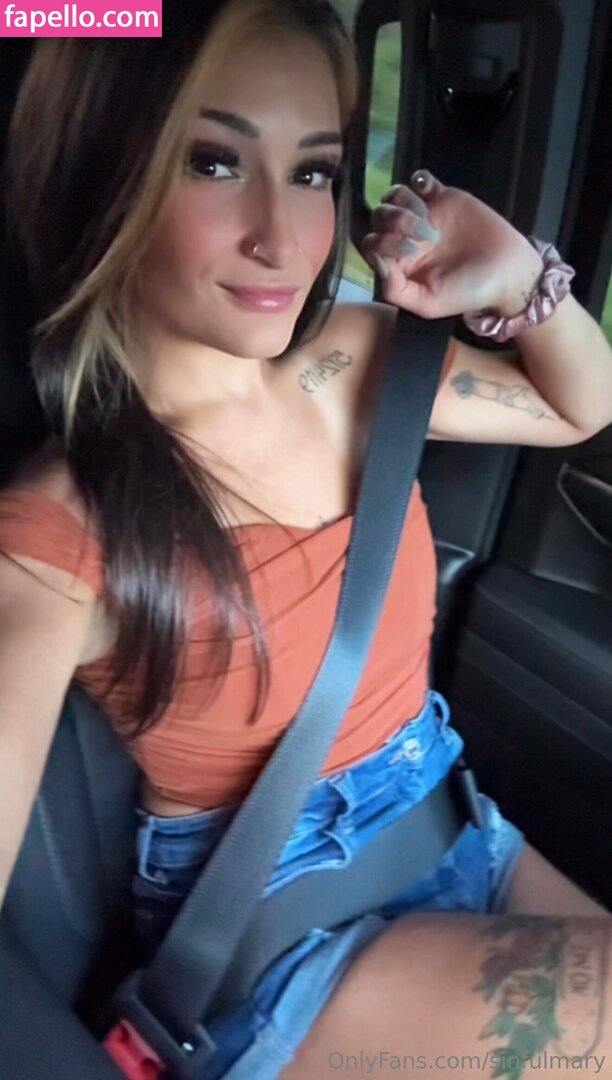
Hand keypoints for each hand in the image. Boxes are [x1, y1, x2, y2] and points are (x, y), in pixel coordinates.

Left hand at [359, 171, 544, 318]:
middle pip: (378, 217)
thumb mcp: (428, 304)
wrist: (507, 272)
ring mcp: (422, 214)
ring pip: (393, 196)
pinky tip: (431, 192)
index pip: (371, 245)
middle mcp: (405, 238)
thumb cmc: (467, 292)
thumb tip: (377, 262)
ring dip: (403, 202)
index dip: (382, 244)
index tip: (410, 252)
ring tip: (428, 218)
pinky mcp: (442, 196)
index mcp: (398, 264)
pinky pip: (419, 179)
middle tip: (424, 236)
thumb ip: (395, 290)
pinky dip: (419, 180)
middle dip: (393, 222)